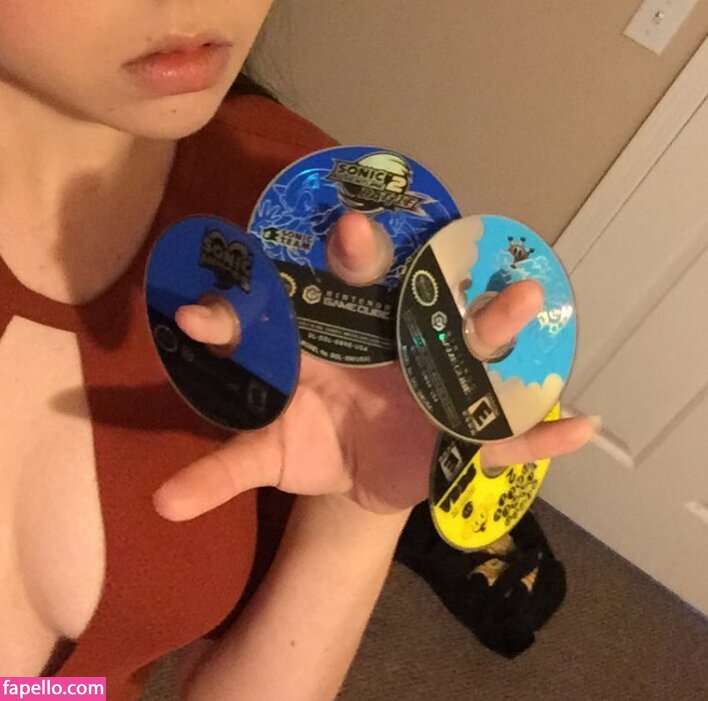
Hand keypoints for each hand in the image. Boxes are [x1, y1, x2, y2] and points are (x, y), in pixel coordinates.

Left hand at [153, 212, 594, 520]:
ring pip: (471, 342)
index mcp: (335, 337)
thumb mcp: (271, 453)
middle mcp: (392, 340)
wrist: (361, 470)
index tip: (256, 275)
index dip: (279, 281)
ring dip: (497, 321)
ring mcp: (438, 377)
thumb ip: (223, 470)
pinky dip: (544, 433)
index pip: (311, 293)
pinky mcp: (468, 426)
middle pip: (397, 292)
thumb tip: (161, 506)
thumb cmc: (315, 444)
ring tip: (524, 304)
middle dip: (382, 263)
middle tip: (355, 232)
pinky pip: (511, 429)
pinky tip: (582, 428)